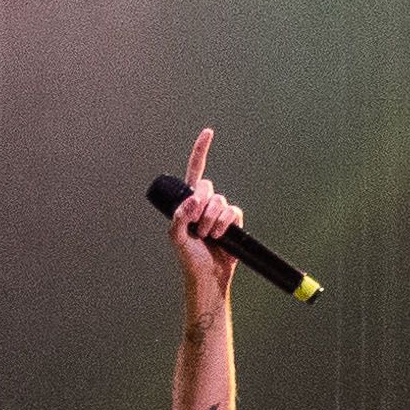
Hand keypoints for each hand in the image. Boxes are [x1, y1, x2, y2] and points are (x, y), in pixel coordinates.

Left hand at [165, 125, 242, 302]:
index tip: (208, 133)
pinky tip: (221, 236)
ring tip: (207, 237)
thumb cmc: (189, 259)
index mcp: (187, 203)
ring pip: (220, 201)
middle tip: (196, 226)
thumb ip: (179, 216)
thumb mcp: (176, 237)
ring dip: (211, 220)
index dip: (201, 151)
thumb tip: (193, 200)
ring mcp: (219, 212)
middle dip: (201, 205)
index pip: (194, 172)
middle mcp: (204, 204)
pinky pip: (232, 212)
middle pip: (207, 187)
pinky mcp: (233, 222)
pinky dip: (225, 224)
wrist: (208, 276)